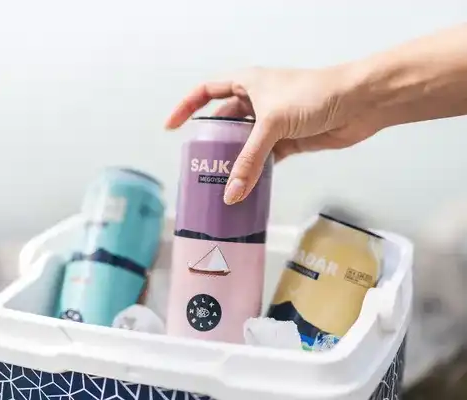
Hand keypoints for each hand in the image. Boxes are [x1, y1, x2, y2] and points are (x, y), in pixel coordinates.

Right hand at [165, 66, 381, 204]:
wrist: (360, 102)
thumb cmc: (316, 94)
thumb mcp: (273, 124)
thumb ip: (250, 160)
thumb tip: (232, 192)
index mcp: (246, 83)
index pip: (206, 92)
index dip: (186, 108)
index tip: (172, 127)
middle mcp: (257, 101)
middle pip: (224, 123)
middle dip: (211, 144)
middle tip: (198, 166)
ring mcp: (273, 122)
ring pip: (245, 144)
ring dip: (234, 162)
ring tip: (219, 182)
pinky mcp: (289, 141)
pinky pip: (264, 159)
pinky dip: (256, 172)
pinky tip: (247, 187)